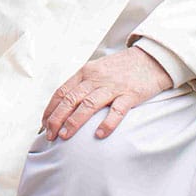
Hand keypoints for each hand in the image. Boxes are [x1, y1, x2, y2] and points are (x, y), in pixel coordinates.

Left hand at [41, 47, 171, 141]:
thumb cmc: (122, 68)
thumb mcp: (98, 70)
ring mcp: (113, 86)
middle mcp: (96, 78)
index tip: (44, 124)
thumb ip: (83, 84)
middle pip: (71, 99)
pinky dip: (107, 123)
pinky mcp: (131, 94)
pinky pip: (117, 110)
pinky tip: (99, 135)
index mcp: (86, 72)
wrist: (151, 59)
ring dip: (74, 121)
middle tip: (50, 135)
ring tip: (65, 136)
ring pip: (89, 104)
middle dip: (57, 118)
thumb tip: (66, 105)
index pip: (62, 91)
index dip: (51, 108)